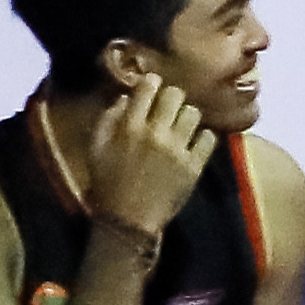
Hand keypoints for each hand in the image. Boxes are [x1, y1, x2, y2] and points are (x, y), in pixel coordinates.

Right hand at [81, 77, 215, 243]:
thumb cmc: (108, 183)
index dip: (151, 83)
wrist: (128, 221)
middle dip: (170, 98)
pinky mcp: (193, 166)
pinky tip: (192, 143)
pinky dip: (202, 138)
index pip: (147, 87)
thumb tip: (126, 97)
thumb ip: (108, 118)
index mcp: (128, 127)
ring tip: (180, 127)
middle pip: (175, 95)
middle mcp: (155, 134)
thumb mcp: (96, 148)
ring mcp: (177, 150)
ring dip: (186, 117)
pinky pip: (208, 138)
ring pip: (193, 113)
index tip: (153, 86)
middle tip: (167, 108)